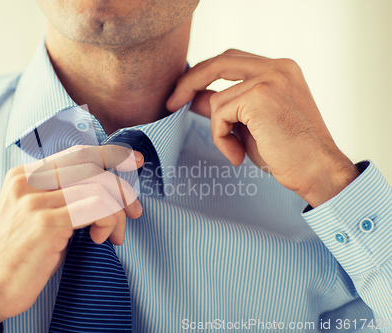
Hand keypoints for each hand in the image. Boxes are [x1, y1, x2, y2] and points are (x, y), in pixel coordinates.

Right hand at [0, 145, 143, 330]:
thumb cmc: (19, 254)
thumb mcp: (38, 214)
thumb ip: (63, 195)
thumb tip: (106, 190)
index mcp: (24, 174)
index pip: (77, 153)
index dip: (110, 154)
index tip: (133, 161)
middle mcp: (27, 181)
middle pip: (91, 164)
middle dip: (122, 186)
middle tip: (134, 210)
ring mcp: (35, 200)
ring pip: (99, 186)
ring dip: (117, 212)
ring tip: (113, 236)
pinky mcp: (45, 222)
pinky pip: (97, 207)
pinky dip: (109, 221)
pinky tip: (99, 239)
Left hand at [167, 49, 358, 207]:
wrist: (317, 172)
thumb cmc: (288, 153)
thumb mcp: (250, 125)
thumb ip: (226, 106)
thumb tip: (193, 98)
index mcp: (280, 70)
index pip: (231, 60)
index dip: (203, 74)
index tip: (182, 94)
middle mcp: (277, 67)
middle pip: (220, 62)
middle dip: (190, 82)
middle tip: (171, 103)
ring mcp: (270, 79)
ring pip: (217, 99)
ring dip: (218, 130)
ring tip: (236, 151)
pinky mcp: (259, 96)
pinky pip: (219, 114)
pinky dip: (221, 138)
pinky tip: (238, 155)